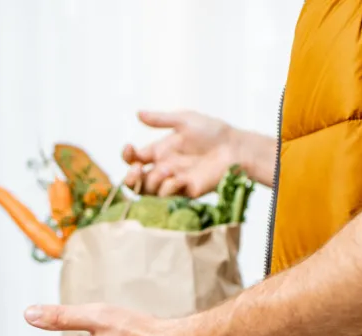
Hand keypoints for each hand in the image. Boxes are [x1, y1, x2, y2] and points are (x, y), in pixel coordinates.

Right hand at [123, 110, 241, 197]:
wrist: (235, 148)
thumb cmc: (213, 132)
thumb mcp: (185, 120)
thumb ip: (161, 119)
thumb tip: (138, 113)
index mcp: (160, 152)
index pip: (133, 159)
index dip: (127, 156)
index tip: (130, 148)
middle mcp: (163, 168)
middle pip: (134, 181)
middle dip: (130, 178)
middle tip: (137, 170)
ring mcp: (172, 182)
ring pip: (148, 191)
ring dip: (152, 181)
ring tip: (168, 169)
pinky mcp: (184, 193)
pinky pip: (167, 197)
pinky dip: (169, 188)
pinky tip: (180, 179)